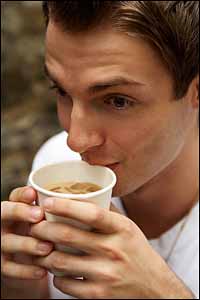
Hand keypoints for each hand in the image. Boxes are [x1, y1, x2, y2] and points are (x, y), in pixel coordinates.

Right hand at [1, 186, 52, 282]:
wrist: (24, 260)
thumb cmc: (39, 230)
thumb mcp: (43, 217)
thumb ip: (54, 209)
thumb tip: (81, 199)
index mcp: (14, 207)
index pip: (13, 196)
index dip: (21, 195)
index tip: (33, 194)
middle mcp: (4, 223)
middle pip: (5, 213)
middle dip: (20, 213)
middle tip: (39, 215)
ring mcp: (1, 244)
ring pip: (8, 242)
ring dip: (28, 244)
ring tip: (47, 247)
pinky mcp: (3, 265)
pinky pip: (11, 269)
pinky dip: (27, 270)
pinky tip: (43, 271)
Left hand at [29, 197, 187, 298]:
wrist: (155, 288)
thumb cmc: (137, 252)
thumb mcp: (129, 227)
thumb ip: (108, 212)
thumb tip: (84, 195)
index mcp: (121, 228)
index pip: (91, 213)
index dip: (66, 206)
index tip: (47, 202)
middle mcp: (113, 249)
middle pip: (68, 236)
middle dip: (43, 229)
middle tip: (34, 225)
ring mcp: (105, 274)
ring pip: (60, 261)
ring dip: (44, 253)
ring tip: (39, 247)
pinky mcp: (98, 294)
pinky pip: (64, 284)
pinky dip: (55, 275)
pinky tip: (56, 269)